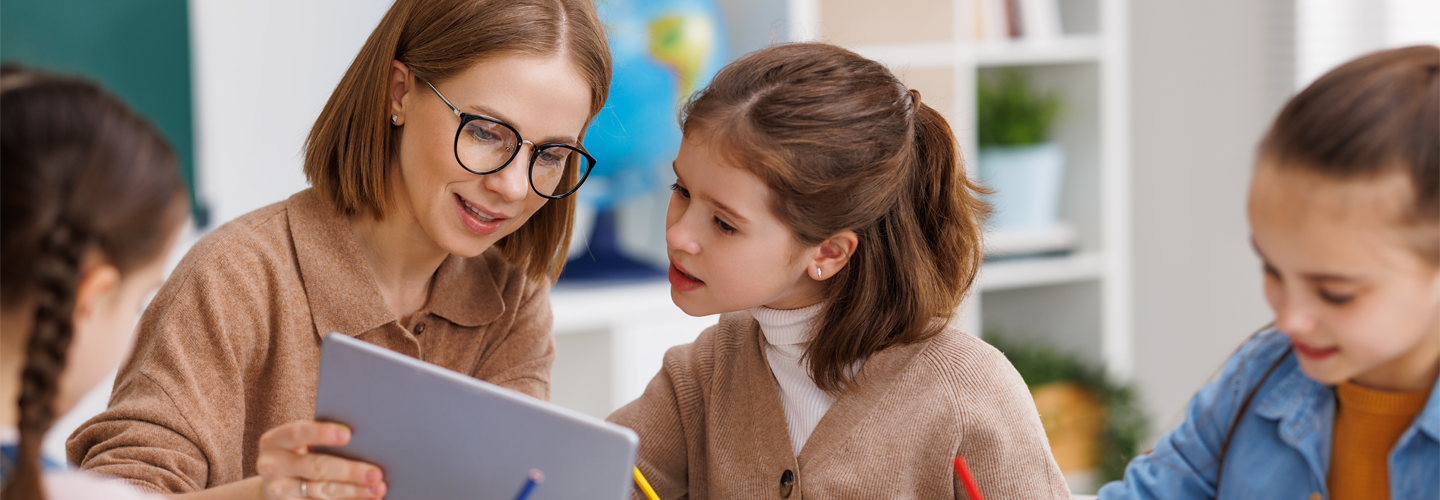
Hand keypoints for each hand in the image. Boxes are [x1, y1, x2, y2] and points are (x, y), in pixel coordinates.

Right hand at [255, 420, 385, 499]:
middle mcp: (272, 466)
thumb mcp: (299, 442)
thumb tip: (363, 442)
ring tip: (378, 489)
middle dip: (349, 471)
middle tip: (376, 474)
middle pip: (316, 468)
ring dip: (354, 492)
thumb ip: (320, 438)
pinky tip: (367, 499)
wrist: (275, 483)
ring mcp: (277, 491)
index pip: (298, 433)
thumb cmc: (298, 454)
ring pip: (322, 492)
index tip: (348, 434)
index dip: (322, 433)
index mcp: (275, 441)